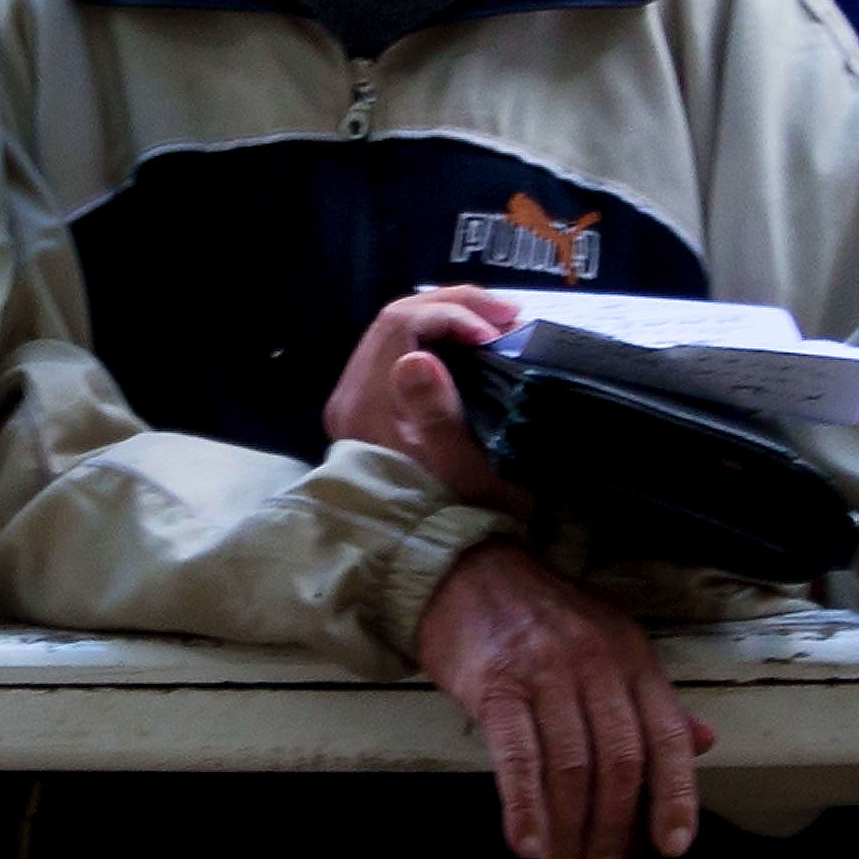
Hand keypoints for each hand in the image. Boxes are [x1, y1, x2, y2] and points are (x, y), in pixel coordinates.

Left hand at [322, 288, 530, 513]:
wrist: (447, 554)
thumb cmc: (464, 510)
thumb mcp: (460, 466)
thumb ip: (436, 411)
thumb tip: (415, 358)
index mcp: (365, 405)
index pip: (401, 324)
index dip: (453, 314)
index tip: (498, 332)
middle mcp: (350, 398)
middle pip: (395, 320)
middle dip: (454, 305)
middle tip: (509, 312)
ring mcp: (357, 403)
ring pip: (396, 332)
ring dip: (447, 317)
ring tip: (497, 322)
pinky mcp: (372, 410)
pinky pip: (399, 352)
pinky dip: (438, 338)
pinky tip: (472, 343)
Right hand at [414, 540, 713, 858]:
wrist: (468, 571)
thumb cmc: (542, 618)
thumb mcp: (611, 643)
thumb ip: (654, 699)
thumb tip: (703, 742)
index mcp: (633, 658)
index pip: (666, 737)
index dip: (675, 796)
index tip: (672, 844)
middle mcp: (597, 664)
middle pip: (620, 762)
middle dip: (614, 826)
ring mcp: (545, 674)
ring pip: (571, 768)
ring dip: (568, 830)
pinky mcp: (496, 687)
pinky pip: (518, 758)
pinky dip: (525, 808)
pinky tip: (527, 843)